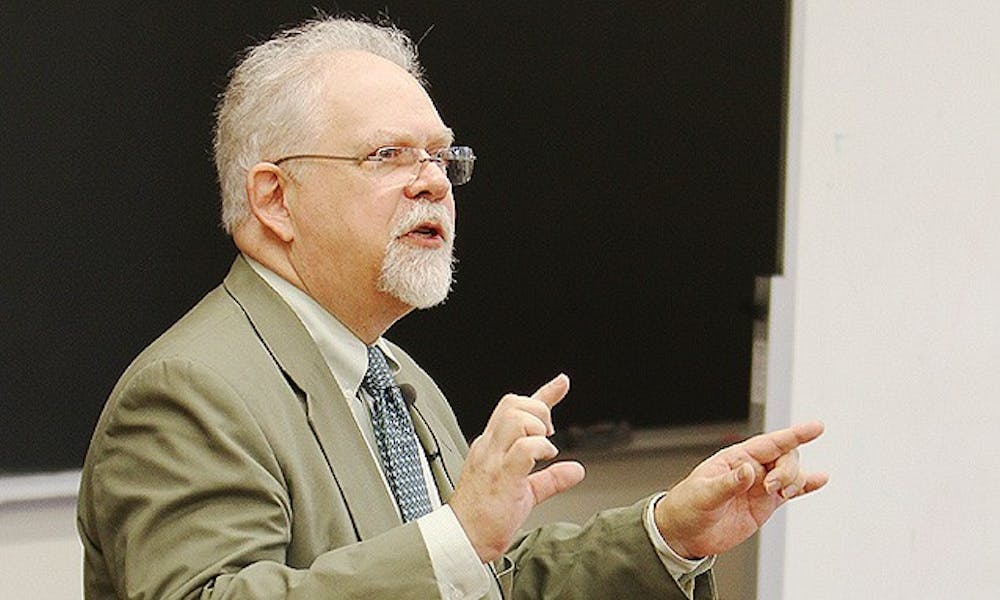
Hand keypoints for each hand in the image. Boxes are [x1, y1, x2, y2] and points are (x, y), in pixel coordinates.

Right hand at [449, 374, 585, 562]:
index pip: (513, 408)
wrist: (463, 540)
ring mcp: (493, 460)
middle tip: (549, 434)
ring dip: (537, 427)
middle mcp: (490, 447)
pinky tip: (545, 458)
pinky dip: (540, 448)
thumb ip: (551, 478)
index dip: (544, 393)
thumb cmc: (485, 518)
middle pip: (513, 403)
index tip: (562, 382)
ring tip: (544, 448)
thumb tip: (576, 470)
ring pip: (516, 419)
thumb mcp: (525, 492)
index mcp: (491, 447)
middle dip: (539, 411)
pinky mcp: (502, 476)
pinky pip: (523, 449)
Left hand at [655, 421, 828, 558]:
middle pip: (785, 457)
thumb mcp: (703, 494)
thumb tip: (748, 471)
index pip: (769, 443)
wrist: (686, 532)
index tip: (815, 428)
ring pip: (790, 473)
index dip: (794, 435)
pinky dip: (805, 485)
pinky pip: (790, 491)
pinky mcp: (765, 503)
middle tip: (772, 489)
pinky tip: (819, 480)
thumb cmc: (687, 507)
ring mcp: (759, 485)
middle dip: (787, 470)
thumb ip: (727, 483)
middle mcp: (750, 468)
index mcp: (734, 459)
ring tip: (781, 494)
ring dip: (794, 481)